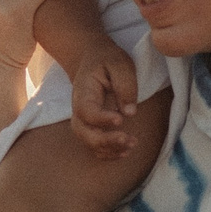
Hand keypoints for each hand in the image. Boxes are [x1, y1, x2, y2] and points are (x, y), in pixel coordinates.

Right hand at [66, 39, 140, 159]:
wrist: (92, 59)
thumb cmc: (107, 60)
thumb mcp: (120, 64)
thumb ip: (125, 85)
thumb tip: (129, 112)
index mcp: (83, 91)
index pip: (87, 111)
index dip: (101, 119)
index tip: (120, 119)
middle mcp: (78, 108)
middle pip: (83, 132)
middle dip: (105, 140)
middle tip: (129, 139)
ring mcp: (83, 119)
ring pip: (88, 142)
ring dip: (109, 148)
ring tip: (132, 145)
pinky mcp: (90, 126)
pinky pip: (94, 145)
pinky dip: (107, 153)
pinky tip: (124, 152)